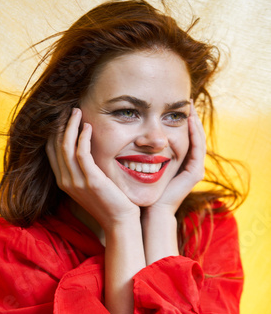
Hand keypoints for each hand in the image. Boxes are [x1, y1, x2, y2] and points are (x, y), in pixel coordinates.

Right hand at [45, 108, 139, 232]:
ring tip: (77, 111)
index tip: (63, 116)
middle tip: (69, 108)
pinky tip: (88, 127)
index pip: (51, 150)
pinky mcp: (91, 181)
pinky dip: (83, 137)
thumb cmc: (109, 201)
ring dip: (70, 126)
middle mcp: (65, 181)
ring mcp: (76, 182)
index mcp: (63, 181)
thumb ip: (83, 168)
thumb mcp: (90, 184)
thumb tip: (84, 148)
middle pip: (55, 145)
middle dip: (60, 124)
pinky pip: (81, 153)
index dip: (55, 131)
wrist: (119, 221)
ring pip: (65, 146)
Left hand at [141, 101, 205, 262]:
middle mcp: (186, 165)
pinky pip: (198, 148)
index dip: (176, 121)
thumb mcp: (134, 165)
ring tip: (189, 105)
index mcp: (174, 163)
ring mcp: (193, 169)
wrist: (147, 213)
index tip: (169, 105)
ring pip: (198, 139)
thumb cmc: (138, 191)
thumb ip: (130, 150)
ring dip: (194, 121)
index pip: (179, 137)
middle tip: (184, 100)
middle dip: (188, 118)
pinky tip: (191, 119)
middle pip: (191, 136)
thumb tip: (115, 132)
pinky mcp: (195, 173)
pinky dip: (196, 133)